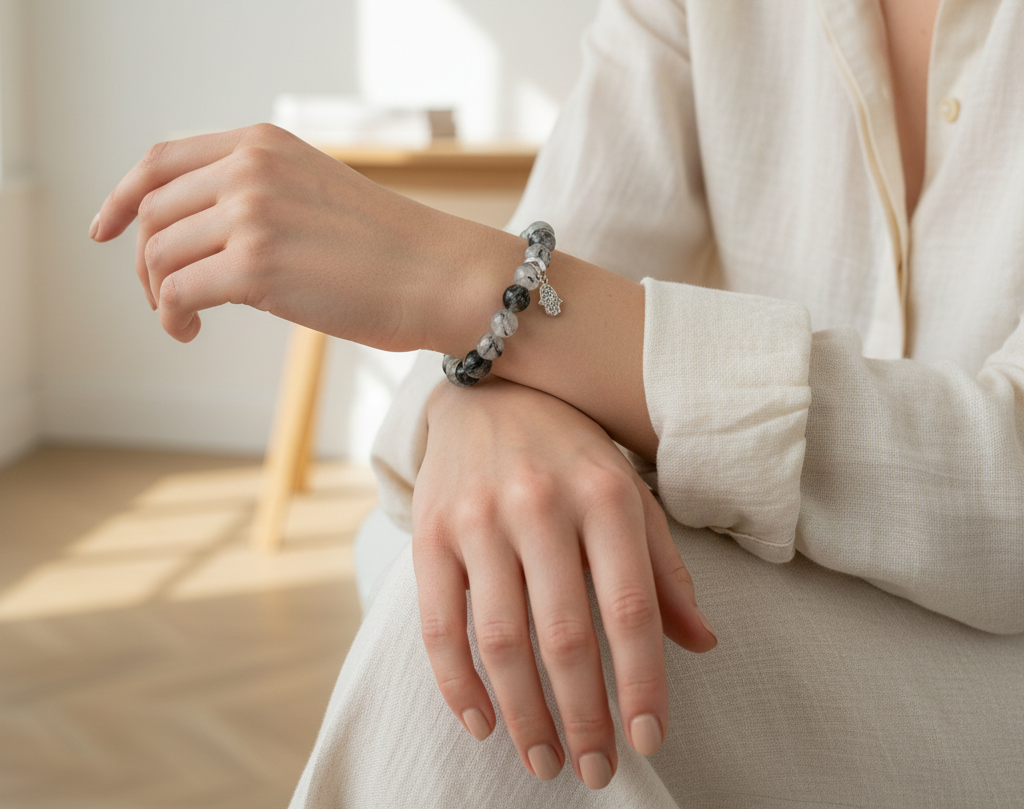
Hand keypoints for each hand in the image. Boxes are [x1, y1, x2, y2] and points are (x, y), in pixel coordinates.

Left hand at [89, 124, 475, 348]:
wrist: (441, 274)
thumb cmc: (389, 247)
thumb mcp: (315, 192)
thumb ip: (256, 194)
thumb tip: (194, 235)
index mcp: (263, 144)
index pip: (161, 160)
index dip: (121, 197)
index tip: (104, 231)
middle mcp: (251, 169)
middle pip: (152, 212)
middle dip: (143, 261)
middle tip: (163, 297)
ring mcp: (252, 214)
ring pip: (158, 255)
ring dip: (158, 295)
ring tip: (184, 319)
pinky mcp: (257, 267)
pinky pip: (177, 293)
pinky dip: (172, 318)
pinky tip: (191, 332)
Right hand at [412, 379, 716, 789]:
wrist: (488, 389)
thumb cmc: (570, 451)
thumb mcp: (629, 491)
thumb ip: (664, 567)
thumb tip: (701, 643)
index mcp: (604, 493)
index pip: (630, 607)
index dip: (642, 683)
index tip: (650, 738)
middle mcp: (540, 504)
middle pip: (565, 635)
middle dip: (583, 717)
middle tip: (595, 769)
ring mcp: (478, 518)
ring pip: (500, 640)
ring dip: (524, 715)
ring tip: (544, 759)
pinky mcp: (430, 531)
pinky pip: (439, 624)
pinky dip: (458, 685)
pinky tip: (482, 723)